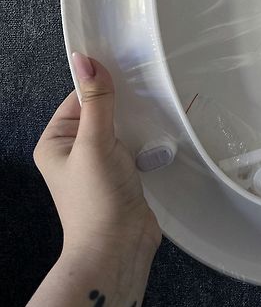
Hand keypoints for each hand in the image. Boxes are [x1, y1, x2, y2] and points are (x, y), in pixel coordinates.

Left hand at [34, 54, 161, 258]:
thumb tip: (85, 59)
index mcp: (55, 142)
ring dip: (137, 120)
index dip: (100, 84)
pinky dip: (146, 137)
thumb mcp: (94, 142)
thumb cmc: (96, 199)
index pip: (78, 98)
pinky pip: (133, 143)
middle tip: (146, 91)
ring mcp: (99, 162)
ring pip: (120, 126)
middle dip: (123, 103)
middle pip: (100, 110)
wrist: (118, 247)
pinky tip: (159, 132)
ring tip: (155, 111)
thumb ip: (96, 100)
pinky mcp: (122, 172)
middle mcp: (74, 151)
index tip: (126, 69)